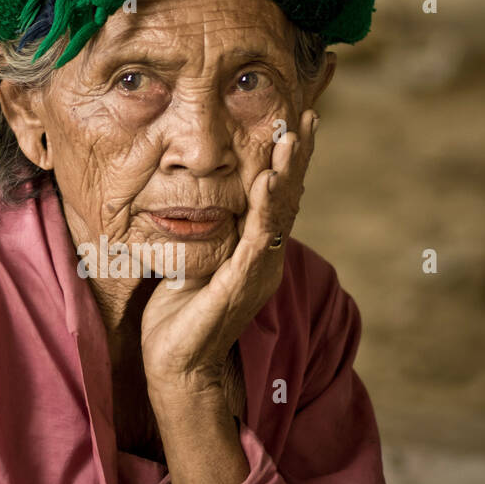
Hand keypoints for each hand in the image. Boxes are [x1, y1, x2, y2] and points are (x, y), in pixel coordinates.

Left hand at [141, 107, 318, 395]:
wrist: (177, 367)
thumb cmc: (180, 319)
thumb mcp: (193, 264)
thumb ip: (205, 237)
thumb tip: (195, 202)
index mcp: (255, 253)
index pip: (276, 198)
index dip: (287, 162)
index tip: (294, 123)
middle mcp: (264, 259)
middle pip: (288, 199)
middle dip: (298, 156)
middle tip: (307, 116)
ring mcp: (257, 271)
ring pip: (278, 213)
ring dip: (287, 172)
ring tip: (292, 137)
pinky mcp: (241, 284)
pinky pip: (257, 238)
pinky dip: (264, 208)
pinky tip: (268, 180)